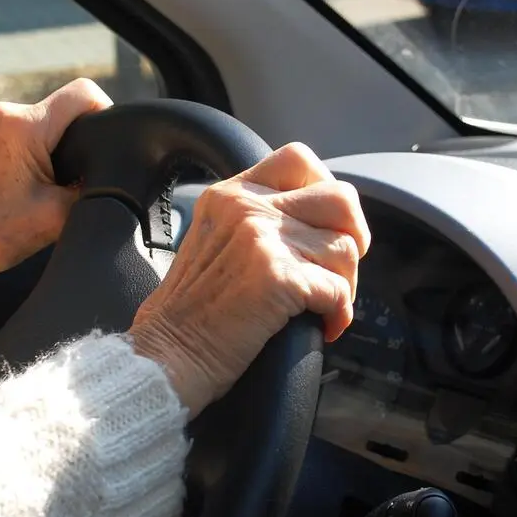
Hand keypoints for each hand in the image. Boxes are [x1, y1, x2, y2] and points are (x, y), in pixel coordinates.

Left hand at [0, 78, 112, 305]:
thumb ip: (90, 190)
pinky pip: (19, 132)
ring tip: (49, 184)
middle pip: (61, 110)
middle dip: (77, 141)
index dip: (106, 112)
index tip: (108, 140)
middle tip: (75, 177)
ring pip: (40, 122)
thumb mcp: (56, 217)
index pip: (83, 94)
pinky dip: (31, 153)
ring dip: (52, 149)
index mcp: (23, 127)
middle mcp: (3, 114)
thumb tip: (107, 179)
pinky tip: (27, 183)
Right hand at [130, 142, 370, 416]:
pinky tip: (325, 327)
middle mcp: (246, 208)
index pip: (298, 159)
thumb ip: (252, 222)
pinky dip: (340, 314)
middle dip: (352, 235)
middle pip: (339, 197)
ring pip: (346, 247)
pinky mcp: (279, 278)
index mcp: (228, 195)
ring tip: (325, 306)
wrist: (165, 357)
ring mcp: (262, 239)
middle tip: (338, 267)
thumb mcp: (211, 242)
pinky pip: (339, 289)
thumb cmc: (188, 315)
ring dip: (346, 282)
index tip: (326, 226)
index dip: (327, 190)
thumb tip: (310, 225)